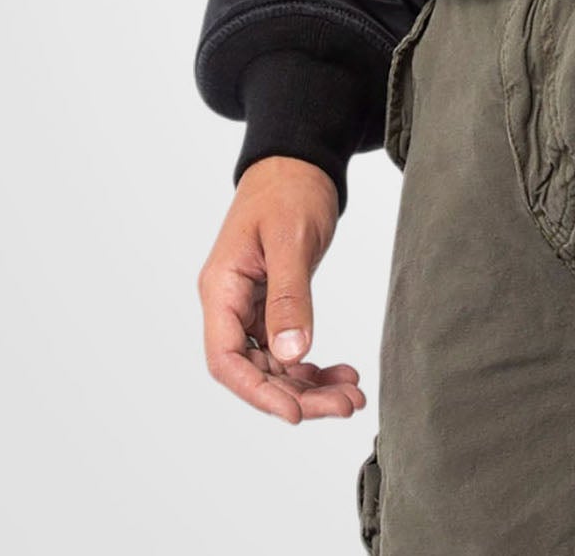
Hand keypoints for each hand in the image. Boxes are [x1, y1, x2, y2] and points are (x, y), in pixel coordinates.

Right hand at [198, 156, 365, 423]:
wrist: (299, 161)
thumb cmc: (289, 189)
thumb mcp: (290, 240)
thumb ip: (289, 296)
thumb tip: (291, 355)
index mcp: (221, 289)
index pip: (227, 359)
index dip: (258, 393)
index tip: (295, 413)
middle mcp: (230, 304)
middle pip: (255, 371)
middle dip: (298, 395)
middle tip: (346, 406)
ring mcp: (250, 307)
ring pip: (274, 366)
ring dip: (310, 386)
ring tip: (353, 397)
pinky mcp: (273, 304)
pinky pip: (287, 349)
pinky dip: (313, 366)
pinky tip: (343, 374)